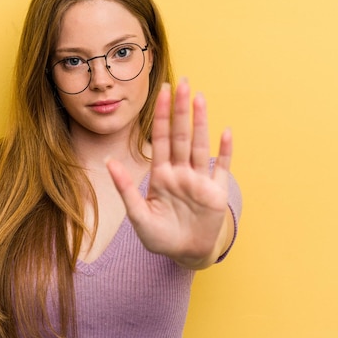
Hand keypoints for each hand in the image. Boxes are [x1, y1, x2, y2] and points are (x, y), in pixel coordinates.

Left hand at [106, 79, 232, 268]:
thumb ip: (126, 189)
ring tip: (200, 98)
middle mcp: (181, 172)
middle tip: (183, 82)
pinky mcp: (216, 193)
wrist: (185, 255)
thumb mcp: (138, 216)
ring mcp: (200, 180)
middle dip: (180, 110)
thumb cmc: (160, 237)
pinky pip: (221, 168)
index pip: (160, 139)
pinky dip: (224, 151)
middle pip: (180, 135)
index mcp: (161, 175)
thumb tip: (111, 162)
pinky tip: (226, 132)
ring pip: (199, 145)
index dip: (160, 116)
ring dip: (200, 122)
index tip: (161, 92)